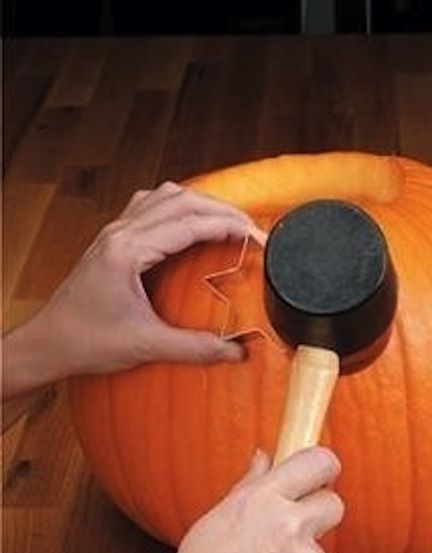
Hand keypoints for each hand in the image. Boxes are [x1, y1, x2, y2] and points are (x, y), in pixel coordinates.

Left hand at [3, 182, 266, 400]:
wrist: (48, 343)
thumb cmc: (88, 341)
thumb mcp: (147, 345)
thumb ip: (195, 348)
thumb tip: (237, 352)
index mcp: (129, 250)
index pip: (190, 222)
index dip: (229, 225)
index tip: (258, 236)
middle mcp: (121, 231)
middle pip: (180, 200)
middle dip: (222, 210)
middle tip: (252, 228)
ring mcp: (114, 232)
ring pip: (164, 196)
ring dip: (200, 203)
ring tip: (227, 221)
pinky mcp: (111, 240)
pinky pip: (148, 206)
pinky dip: (177, 208)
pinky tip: (189, 224)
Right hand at [137, 446, 343, 552]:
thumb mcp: (212, 525)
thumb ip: (248, 488)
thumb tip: (264, 458)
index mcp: (260, 501)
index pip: (318, 462)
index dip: (323, 467)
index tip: (320, 474)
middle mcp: (289, 526)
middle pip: (333, 503)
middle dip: (319, 513)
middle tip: (292, 531)